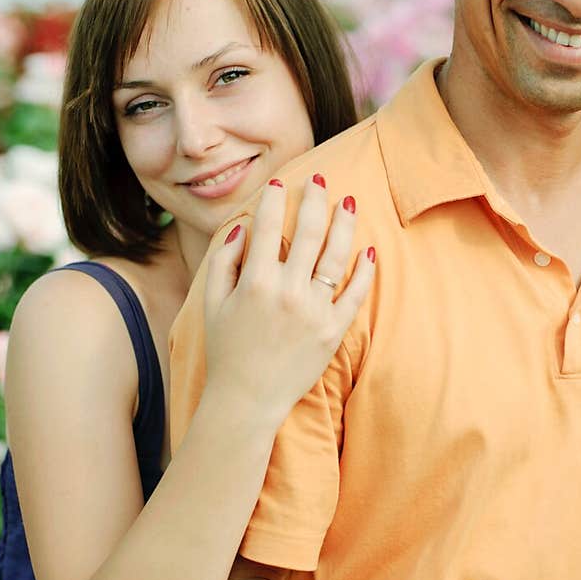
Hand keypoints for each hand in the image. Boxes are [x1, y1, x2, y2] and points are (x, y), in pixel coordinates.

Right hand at [203, 177, 374, 424]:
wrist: (247, 400)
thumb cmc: (226, 351)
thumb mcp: (212, 304)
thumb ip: (224, 262)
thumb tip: (243, 227)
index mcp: (255, 281)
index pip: (266, 227)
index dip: (274, 200)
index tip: (280, 183)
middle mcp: (287, 291)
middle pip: (307, 232)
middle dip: (315, 199)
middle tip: (321, 179)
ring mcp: (314, 311)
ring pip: (336, 256)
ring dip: (344, 224)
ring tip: (349, 203)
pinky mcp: (333, 331)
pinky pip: (355, 294)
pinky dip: (364, 272)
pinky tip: (368, 252)